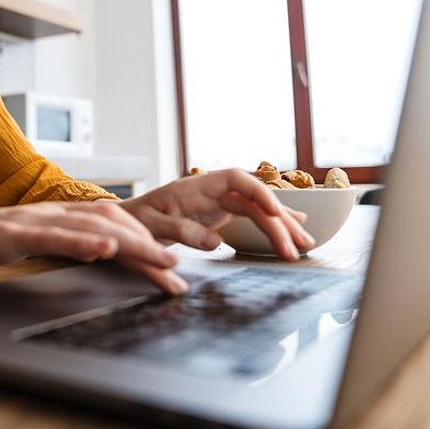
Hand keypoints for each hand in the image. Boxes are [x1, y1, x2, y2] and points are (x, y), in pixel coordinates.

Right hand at [0, 202, 189, 293]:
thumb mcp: (24, 244)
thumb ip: (57, 243)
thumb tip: (95, 251)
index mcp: (53, 216)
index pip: (109, 225)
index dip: (145, 244)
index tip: (172, 269)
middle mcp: (47, 212)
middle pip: (111, 222)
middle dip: (151, 246)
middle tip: (179, 272)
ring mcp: (28, 221)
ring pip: (89, 226)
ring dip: (130, 244)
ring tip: (160, 260)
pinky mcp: (7, 234)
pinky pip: (50, 236)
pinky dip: (80, 242)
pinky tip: (103, 249)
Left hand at [119, 169, 314, 260]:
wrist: (124, 220)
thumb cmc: (134, 220)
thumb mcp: (151, 226)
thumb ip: (181, 230)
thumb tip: (215, 242)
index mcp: (195, 188)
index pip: (235, 180)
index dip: (259, 192)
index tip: (275, 212)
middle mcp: (211, 191)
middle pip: (254, 199)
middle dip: (278, 221)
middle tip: (295, 248)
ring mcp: (217, 202)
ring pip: (257, 209)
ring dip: (281, 226)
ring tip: (305, 246)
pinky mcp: (218, 213)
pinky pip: (251, 215)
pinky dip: (272, 223)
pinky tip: (294, 226)